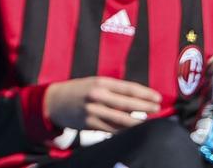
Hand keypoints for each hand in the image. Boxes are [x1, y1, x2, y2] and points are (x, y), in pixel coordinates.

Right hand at [43, 75, 162, 132]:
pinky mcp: (89, 124)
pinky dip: (122, 130)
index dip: (145, 94)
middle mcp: (98, 96)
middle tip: (157, 109)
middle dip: (145, 107)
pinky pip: (110, 129)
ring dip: (136, 122)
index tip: (157, 97)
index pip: (129, 88)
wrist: (54, 102)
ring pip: (120, 119)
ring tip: (149, 122)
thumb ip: (115, 90)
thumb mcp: (97, 83)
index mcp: (102, 83)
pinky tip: (131, 130)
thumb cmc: (80, 90)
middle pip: (127, 104)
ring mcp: (93, 111)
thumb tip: (137, 99)